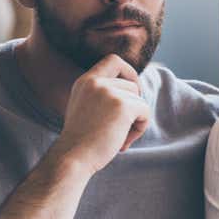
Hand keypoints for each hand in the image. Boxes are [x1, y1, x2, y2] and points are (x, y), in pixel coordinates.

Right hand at [51, 54, 150, 176]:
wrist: (73, 158)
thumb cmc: (80, 141)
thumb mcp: (85, 108)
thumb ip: (102, 95)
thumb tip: (133, 88)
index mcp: (85, 81)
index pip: (114, 60)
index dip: (128, 72)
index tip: (131, 90)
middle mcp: (96, 82)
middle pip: (132, 84)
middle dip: (133, 106)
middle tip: (121, 128)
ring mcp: (109, 92)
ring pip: (139, 99)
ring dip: (135, 120)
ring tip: (118, 138)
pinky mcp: (122, 105)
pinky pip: (145, 111)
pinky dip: (140, 128)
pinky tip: (123, 142)